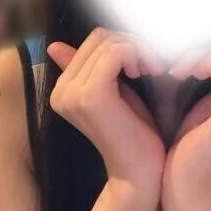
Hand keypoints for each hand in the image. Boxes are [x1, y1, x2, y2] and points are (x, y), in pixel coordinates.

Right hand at [46, 28, 167, 188]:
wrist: (140, 172)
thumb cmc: (135, 134)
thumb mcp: (115, 93)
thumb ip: (95, 68)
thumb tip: (58, 45)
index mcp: (62, 89)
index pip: (92, 41)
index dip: (123, 44)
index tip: (143, 63)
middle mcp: (60, 90)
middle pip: (100, 37)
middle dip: (132, 44)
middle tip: (151, 65)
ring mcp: (73, 92)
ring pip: (110, 42)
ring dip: (139, 49)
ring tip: (152, 70)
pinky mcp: (91, 95)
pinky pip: (117, 52)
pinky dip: (139, 55)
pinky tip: (149, 72)